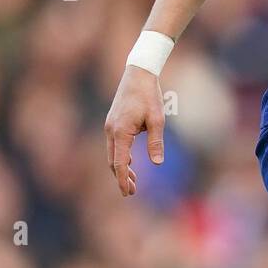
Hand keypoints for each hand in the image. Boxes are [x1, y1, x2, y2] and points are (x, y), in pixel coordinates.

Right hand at [104, 65, 165, 196]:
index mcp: (120, 132)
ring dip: (121, 167)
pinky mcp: (113, 122)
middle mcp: (111, 130)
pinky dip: (120, 156)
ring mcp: (110, 126)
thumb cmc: (149, 96)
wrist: (138, 74)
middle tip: (132, 192)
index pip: (119, 163)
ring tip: (133, 181)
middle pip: (113, 161)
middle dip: (121, 177)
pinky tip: (130, 162)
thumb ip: (156, 142)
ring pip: (112, 153)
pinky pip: (114, 145)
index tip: (128, 193)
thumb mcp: (157, 120)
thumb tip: (157, 163)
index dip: (122, 180)